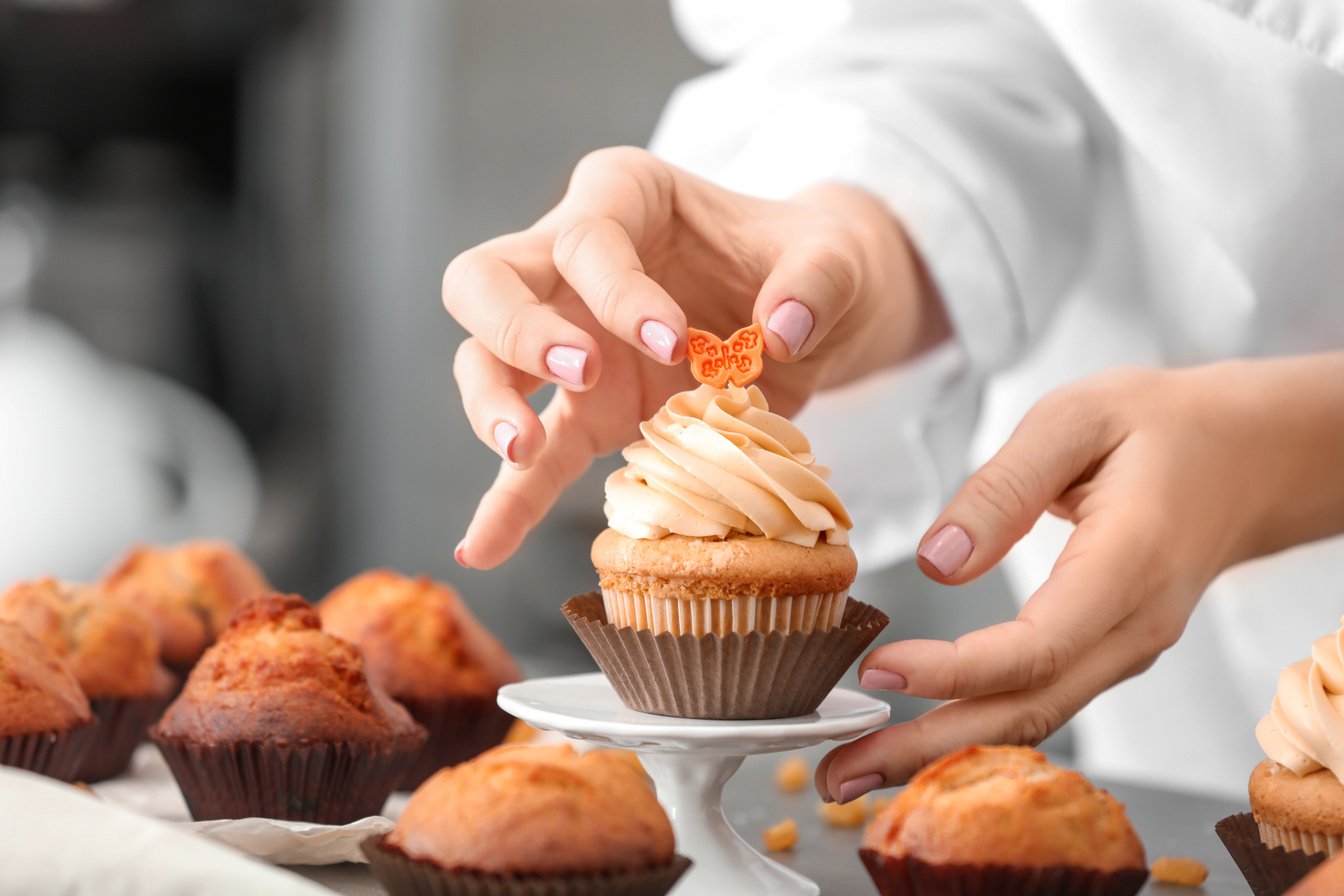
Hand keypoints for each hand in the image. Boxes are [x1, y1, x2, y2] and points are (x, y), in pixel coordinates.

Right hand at [444, 146, 945, 567]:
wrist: (817, 311)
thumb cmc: (811, 263)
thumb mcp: (836, 257)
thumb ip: (817, 280)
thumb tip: (782, 331)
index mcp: (625, 197)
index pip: (588, 235)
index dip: (619, 288)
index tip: (674, 340)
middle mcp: (573, 261)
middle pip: (486, 278)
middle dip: (516, 327)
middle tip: (581, 371)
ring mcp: (568, 338)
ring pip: (483, 361)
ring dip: (492, 404)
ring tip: (525, 448)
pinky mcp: (585, 410)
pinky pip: (532, 458)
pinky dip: (507, 501)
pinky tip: (485, 547)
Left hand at [816, 354, 1343, 802]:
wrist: (1245, 460)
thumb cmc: (1160, 428)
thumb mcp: (1076, 418)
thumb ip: (1004, 487)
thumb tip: (938, 563)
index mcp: (1130, 562)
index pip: (1039, 645)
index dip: (955, 669)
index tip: (879, 669)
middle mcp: (1133, 627)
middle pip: (1029, 708)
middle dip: (930, 748)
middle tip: (840, 770)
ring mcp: (1124, 650)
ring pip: (1032, 718)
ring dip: (942, 751)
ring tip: (855, 769)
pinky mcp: (1104, 654)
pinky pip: (1038, 702)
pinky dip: (972, 728)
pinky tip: (914, 738)